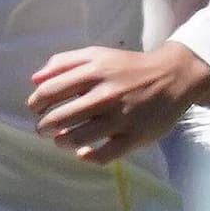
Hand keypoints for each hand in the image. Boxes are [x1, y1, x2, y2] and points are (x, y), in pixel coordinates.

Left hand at [27, 42, 209, 164]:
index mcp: (94, 72)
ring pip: (78, 138)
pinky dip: (88, 156)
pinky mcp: (136, 136)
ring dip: (62, 141)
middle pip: (60, 118)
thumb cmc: (128, 67)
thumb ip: (63, 62)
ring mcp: (122, 117)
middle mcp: (107, 94)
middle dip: (44, 126)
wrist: (174, 76)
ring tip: (61, 139)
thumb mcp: (97, 54)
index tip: (36, 109)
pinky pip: (104, 155)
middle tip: (43, 128)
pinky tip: (82, 152)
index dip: (36, 103)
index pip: (50, 91)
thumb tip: (34, 80)